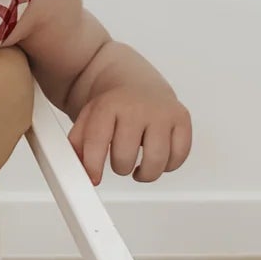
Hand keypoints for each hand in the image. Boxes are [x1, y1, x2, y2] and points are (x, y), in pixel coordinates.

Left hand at [70, 87, 191, 185]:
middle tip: (120, 161)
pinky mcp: (182, 118)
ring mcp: (162, 112)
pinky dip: (168, 166)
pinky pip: (179, 157)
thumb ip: (78, 144)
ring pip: (156, 162)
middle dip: (120, 167)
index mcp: (109, 105)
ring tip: (139, 167)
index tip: (93, 178)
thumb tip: (80, 170)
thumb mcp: (88, 118)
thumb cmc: (113, 105)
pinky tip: (157, 158)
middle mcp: (137, 107)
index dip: (93, 166)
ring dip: (145, 173)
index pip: (97, 142)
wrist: (136, 81)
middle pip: (125, 158)